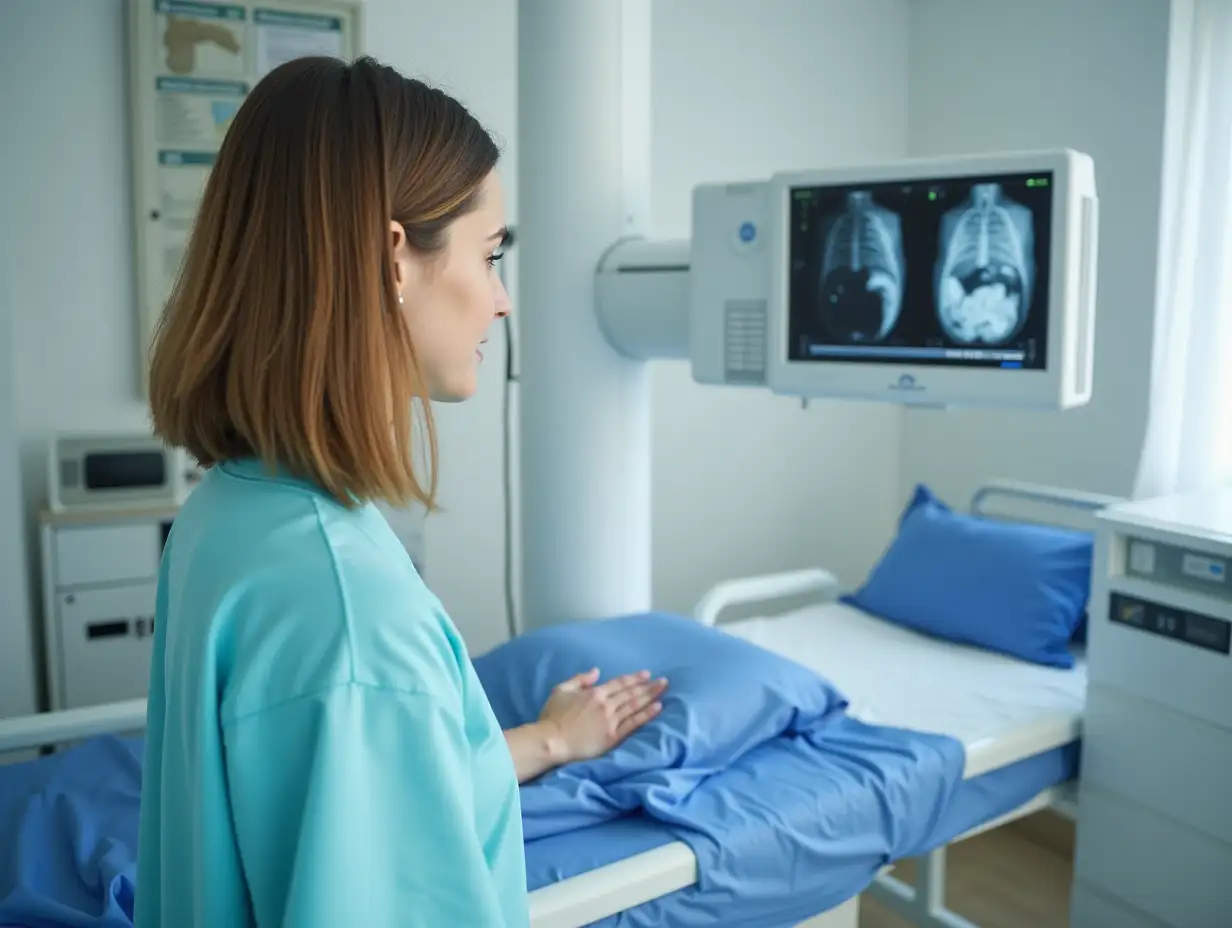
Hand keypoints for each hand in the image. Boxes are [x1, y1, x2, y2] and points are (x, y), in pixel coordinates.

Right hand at [537, 668, 667, 764]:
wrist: (552, 741)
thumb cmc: (552, 716)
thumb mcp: (561, 690)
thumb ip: (579, 679)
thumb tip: (596, 672)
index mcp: (595, 693)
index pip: (619, 683)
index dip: (634, 678)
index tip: (646, 674)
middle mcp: (606, 705)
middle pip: (631, 693)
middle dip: (648, 686)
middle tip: (664, 681)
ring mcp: (611, 721)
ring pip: (635, 706)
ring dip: (650, 697)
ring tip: (663, 690)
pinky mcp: (613, 737)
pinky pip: (634, 724)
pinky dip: (646, 715)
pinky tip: (657, 708)